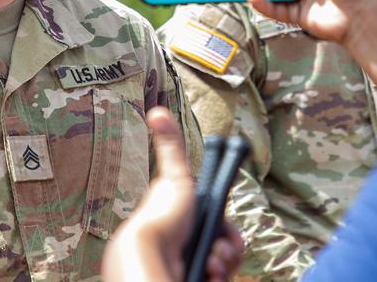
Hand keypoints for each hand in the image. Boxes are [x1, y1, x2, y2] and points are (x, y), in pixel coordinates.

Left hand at [103, 107, 243, 280]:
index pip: (221, 227)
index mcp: (185, 220)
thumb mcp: (175, 177)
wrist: (148, 261)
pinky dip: (215, 278)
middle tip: (216, 252)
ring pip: (224, 266)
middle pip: (226, 248)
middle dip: (227, 250)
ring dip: (224, 265)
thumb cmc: (160, 219)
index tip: (225, 235)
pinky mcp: (188, 278)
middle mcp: (185, 243)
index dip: (228, 232)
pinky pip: (216, 279)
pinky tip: (205, 276)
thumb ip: (171, 145)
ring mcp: (186, 263)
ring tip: (208, 265)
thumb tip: (156, 111)